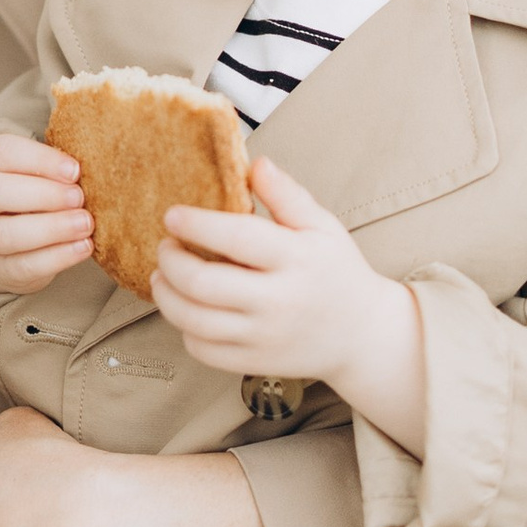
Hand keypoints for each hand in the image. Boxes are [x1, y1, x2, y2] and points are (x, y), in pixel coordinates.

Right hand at [0, 133, 93, 294]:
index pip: (2, 152)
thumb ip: (56, 167)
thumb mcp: (34, 172)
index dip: (40, 159)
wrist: (5, 245)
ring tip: (86, 223)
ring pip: (5, 233)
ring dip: (51, 228)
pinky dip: (57, 257)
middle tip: (79, 197)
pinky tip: (84, 246)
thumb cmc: (31, 195)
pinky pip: (24, 265)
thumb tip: (97, 166)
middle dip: (42, 194)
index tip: (75, 170)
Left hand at [152, 158, 425, 452]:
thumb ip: (287, 195)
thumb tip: (255, 163)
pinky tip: (188, 309)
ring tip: (162, 277)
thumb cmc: (337, 271)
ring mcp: (265, 337)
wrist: (363, 336)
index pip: (236, 237)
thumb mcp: (322, 226)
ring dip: (166, 296)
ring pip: (195, 321)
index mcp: (296, 259)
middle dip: (170, 261)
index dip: (196, 224)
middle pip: (203, 284)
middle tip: (165, 245)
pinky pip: (203, 351)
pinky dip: (184, 329)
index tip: (172, 214)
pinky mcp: (256, 362)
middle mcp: (278, 301)